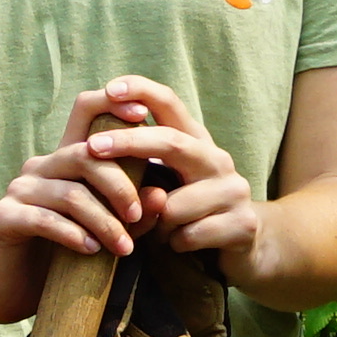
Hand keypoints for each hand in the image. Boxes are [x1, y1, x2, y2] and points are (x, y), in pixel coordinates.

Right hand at [0, 77, 241, 308]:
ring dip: (104, 222)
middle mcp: (40, 167)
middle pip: (86, 156)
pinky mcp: (4, 217)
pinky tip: (92, 251)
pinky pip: (45, 220)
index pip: (85, 113)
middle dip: (120, 186)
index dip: (112, 105)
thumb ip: (134, 213)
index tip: (144, 115)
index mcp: (66, 160)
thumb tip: (161, 195)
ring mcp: (19, 190)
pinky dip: (74, 235)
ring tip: (125, 249)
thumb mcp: (106, 232)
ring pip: (71, 194)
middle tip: (140, 217)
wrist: (12, 291)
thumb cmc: (64, 258)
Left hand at [73, 75, 266, 264]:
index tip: (109, 90)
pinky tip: (183, 245)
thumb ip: (137, 170)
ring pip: (172, 206)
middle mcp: (217, 159)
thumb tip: (108, 157)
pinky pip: (187, 236)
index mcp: (196, 143)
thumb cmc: (188, 213)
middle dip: (129, 143)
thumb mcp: (162, 185)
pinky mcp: (242, 224)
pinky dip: (173, 245)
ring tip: (161, 231)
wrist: (244, 246)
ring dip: (154, 223)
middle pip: (172, 142)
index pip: (171, 105)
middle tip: (92, 147)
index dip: (141, 91)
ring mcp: (234, 191)